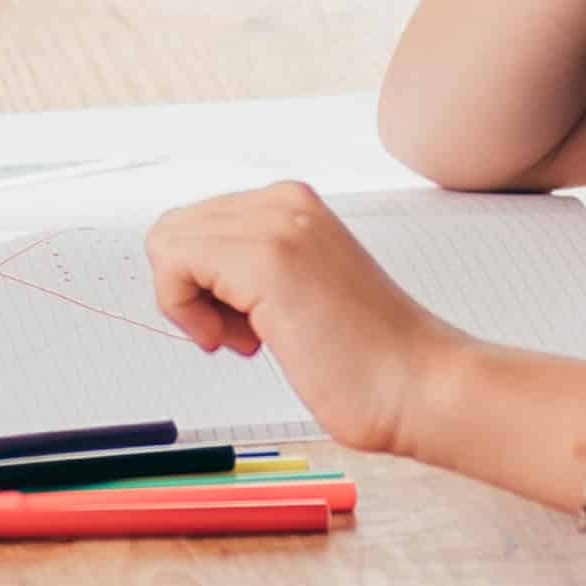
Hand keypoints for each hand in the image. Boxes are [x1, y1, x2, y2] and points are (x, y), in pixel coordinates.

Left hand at [144, 181, 460, 454]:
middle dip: (191, 290)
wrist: (419, 384)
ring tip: (249, 338)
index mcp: (292, 204)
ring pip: (166, 242)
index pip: (195, 225)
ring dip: (190, 303)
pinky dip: (186, 310)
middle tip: (243, 333)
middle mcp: (282, 201)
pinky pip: (171, 261)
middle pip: (174, 230)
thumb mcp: (297, 290)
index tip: (245, 320)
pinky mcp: (266, 257)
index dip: (203, 283)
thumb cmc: (365, 356)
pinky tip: (245, 342)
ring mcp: (276, 223)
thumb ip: (249, 268)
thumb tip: (184, 272)